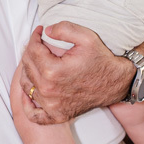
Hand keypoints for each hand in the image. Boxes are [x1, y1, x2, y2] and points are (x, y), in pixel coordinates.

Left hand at [17, 23, 133, 124]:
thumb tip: (46, 31)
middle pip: (27, 66)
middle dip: (31, 51)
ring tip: (37, 61)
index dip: (34, 37)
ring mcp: (52, 106)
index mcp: (53, 71)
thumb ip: (64, 28)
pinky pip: (33, 114)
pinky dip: (27, 105)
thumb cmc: (102, 60)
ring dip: (28, 71)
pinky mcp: (57, 115)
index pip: (32, 50)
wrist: (116, 82)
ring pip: (26, 86)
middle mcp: (49, 91)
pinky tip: (28, 94)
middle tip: (39, 43)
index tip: (40, 31)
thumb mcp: (86, 37)